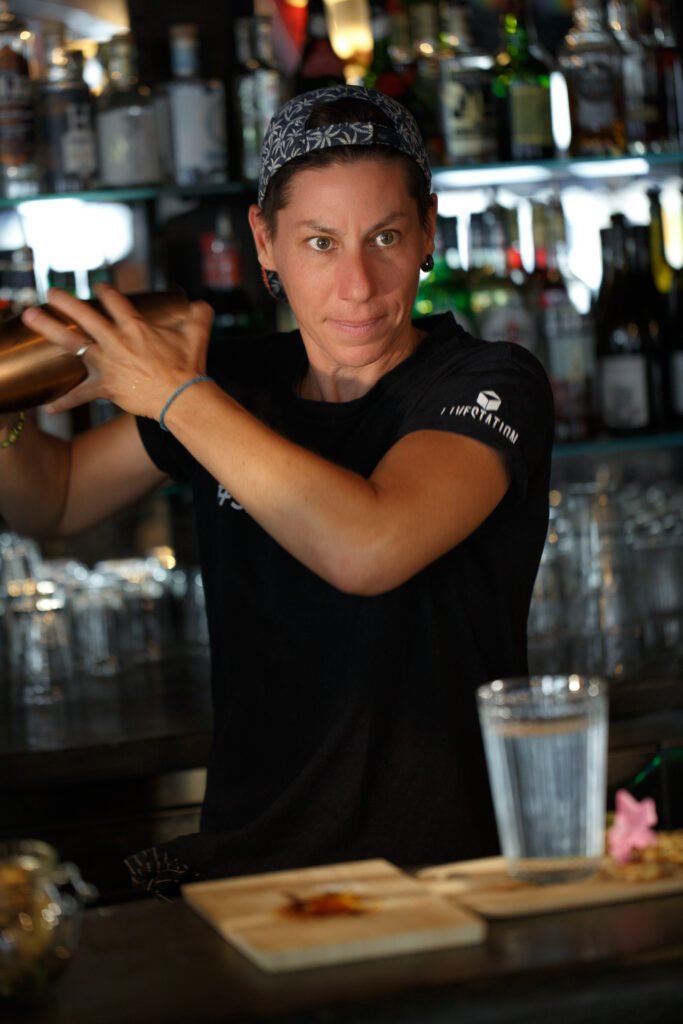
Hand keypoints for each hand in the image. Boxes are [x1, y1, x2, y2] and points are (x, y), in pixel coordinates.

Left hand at [21, 285, 214, 419]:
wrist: (182, 397)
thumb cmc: (189, 366)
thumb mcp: (198, 333)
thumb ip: (198, 314)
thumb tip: (202, 305)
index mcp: (136, 327)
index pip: (115, 302)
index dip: (106, 292)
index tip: (99, 288)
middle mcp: (116, 341)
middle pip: (84, 315)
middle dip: (65, 301)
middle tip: (51, 292)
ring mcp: (108, 363)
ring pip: (72, 342)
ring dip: (49, 328)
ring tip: (30, 316)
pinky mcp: (106, 387)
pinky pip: (81, 394)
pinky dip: (65, 400)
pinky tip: (48, 404)